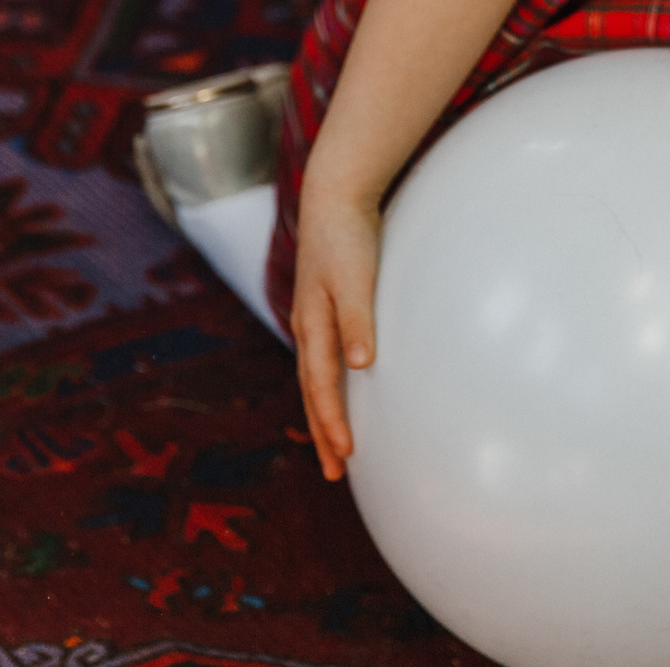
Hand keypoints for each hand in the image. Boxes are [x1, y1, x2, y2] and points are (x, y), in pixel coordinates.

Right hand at [292, 192, 382, 481]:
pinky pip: (322, 360)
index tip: (344, 455)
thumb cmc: (347, 236)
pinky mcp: (324, 309)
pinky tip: (339, 392)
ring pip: (315, 378)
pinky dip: (327, 386)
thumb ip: (357, 319)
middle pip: (312, 391)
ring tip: (335, 445)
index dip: (331, 422)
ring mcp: (314, 319)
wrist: (334, 196)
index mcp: (312, 324)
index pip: (321, 386)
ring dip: (323, 413)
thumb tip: (361, 364)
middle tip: (334, 473)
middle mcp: (308, 327)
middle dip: (322, 432)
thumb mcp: (354, 276)